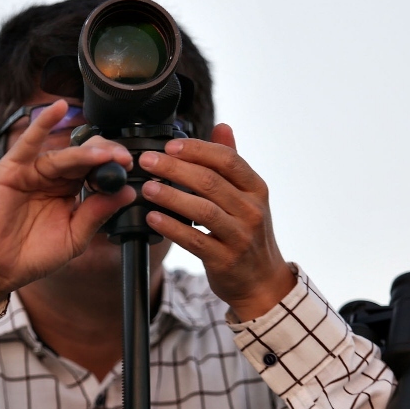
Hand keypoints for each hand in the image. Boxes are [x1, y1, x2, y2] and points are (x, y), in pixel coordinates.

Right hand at [0, 100, 134, 310]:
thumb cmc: (34, 254)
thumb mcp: (74, 236)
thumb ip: (97, 214)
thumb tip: (127, 193)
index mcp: (70, 191)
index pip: (97, 170)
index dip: (114, 166)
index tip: (131, 168)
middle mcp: (54, 177)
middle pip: (85, 156)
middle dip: (107, 155)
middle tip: (124, 160)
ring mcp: (34, 170)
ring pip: (65, 154)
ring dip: (86, 152)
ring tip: (105, 155)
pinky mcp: (13, 168)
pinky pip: (29, 142)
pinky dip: (43, 122)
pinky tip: (58, 108)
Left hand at [138, 123, 295, 321]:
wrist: (261, 282)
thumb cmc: (248, 234)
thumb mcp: (248, 197)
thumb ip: (232, 163)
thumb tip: (222, 126)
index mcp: (256, 189)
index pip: (227, 160)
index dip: (197, 150)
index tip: (170, 145)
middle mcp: (252, 210)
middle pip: (210, 182)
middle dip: (174, 168)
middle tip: (147, 161)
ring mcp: (240, 236)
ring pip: (202, 210)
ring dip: (170, 196)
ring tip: (147, 187)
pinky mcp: (225, 260)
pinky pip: (195, 240)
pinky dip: (172, 227)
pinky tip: (152, 217)